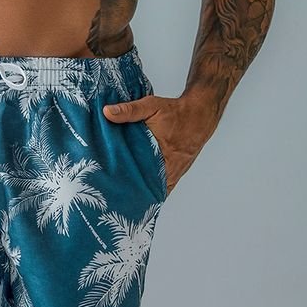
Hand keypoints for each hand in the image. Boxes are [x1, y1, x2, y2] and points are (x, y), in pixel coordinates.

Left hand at [102, 91, 218, 196]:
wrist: (199, 114)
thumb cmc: (175, 111)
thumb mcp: (151, 107)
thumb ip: (129, 111)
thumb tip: (107, 112)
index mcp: (164, 154)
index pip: (144, 176)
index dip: (129, 184)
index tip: (115, 190)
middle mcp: (171, 167)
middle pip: (149, 187)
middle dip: (133, 191)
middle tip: (115, 198)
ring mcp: (176, 172)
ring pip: (157, 189)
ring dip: (143, 192)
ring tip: (124, 200)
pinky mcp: (178, 172)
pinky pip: (165, 187)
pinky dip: (154, 190)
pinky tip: (141, 195)